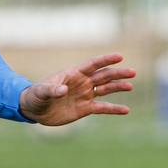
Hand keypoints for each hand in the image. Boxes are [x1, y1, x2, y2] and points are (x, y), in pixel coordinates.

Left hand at [19, 53, 136, 125]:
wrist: (35, 110)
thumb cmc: (36, 96)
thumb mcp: (41, 91)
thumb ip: (52, 90)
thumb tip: (63, 90)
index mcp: (74, 74)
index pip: (93, 64)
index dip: (106, 60)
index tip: (120, 57)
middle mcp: (83, 83)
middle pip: (104, 76)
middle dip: (118, 74)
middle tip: (132, 72)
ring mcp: (85, 95)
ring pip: (106, 89)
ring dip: (118, 87)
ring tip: (129, 86)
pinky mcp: (85, 109)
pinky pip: (102, 108)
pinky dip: (114, 109)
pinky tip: (126, 110)